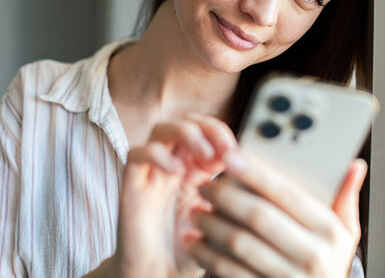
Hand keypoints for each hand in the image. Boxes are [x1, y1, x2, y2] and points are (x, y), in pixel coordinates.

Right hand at [110, 114, 236, 277]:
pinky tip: (175, 169)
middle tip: (225, 149)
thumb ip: (232, 193)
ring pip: (161, 129)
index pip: (205, 130)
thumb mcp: (220, 218)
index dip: (222, 133)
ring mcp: (151, 173)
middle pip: (185, 122)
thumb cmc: (188, 250)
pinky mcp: (132, 184)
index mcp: (193, 170)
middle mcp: (172, 166)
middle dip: (208, 127)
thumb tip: (252, 169)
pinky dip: (157, 153)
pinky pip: (137, 153)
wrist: (158, 276)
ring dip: (186, 134)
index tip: (238, 154)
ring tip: (205, 156)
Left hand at [187, 150, 366, 277]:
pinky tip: (195, 242)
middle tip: (204, 186)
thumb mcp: (346, 233)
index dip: (254, 172)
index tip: (230, 157)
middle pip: (258, 216)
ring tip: (195, 211)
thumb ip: (345, 198)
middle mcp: (311, 254)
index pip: (286, 193)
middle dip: (224, 196)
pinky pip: (229, 272)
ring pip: (239, 243)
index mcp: (329, 230)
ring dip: (211, 225)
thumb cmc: (329, 264)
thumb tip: (355, 165)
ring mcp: (288, 277)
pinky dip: (207, 255)